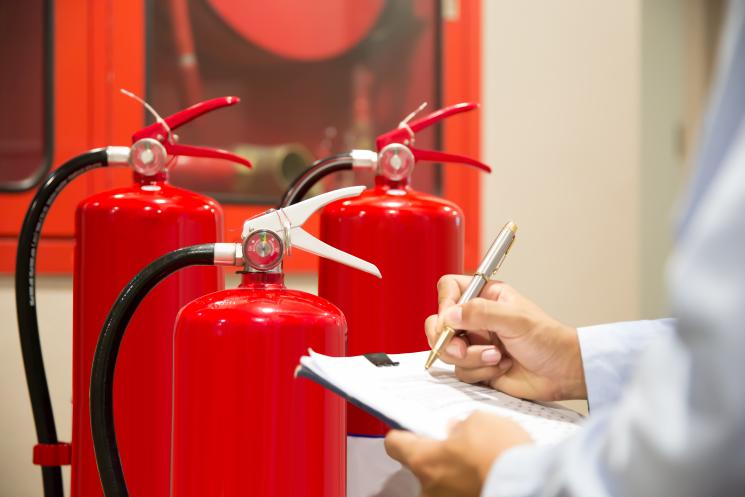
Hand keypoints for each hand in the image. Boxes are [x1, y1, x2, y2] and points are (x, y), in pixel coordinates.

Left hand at [384, 412, 531, 496]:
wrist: (530, 484)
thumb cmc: (500, 453)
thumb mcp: (479, 421)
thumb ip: (459, 425)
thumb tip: (456, 431)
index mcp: (423, 460)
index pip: (394, 444)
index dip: (403, 433)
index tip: (412, 429)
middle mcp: (428, 488)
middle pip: (421, 466)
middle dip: (438, 455)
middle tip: (461, 444)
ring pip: (443, 482)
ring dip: (456, 473)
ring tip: (480, 462)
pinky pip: (459, 493)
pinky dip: (470, 485)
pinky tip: (487, 475)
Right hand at [427, 276, 586, 400]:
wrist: (562, 372)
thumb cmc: (548, 340)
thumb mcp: (515, 320)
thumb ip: (480, 313)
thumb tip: (449, 314)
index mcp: (486, 296)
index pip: (449, 290)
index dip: (444, 305)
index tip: (450, 320)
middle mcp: (476, 318)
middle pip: (439, 323)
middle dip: (447, 340)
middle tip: (461, 348)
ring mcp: (475, 343)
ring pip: (448, 351)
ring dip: (471, 358)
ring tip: (496, 357)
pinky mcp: (477, 365)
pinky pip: (461, 371)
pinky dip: (480, 371)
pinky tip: (500, 367)